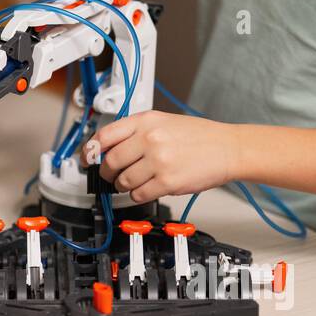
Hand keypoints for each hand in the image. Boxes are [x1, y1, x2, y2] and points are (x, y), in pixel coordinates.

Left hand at [88, 111, 240, 202]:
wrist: (228, 148)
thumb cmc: (199, 136)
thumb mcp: (163, 122)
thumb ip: (135, 132)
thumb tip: (107, 148)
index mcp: (146, 120)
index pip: (104, 136)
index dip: (90, 151)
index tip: (87, 158)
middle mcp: (149, 138)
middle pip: (110, 161)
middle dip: (107, 173)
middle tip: (111, 176)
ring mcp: (158, 161)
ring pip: (122, 181)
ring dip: (123, 186)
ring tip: (134, 182)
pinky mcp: (167, 182)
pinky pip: (138, 194)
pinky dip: (137, 195)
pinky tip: (145, 189)